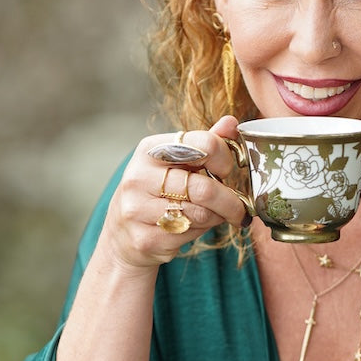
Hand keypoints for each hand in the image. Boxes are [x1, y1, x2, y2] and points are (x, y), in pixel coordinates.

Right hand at [103, 115, 248, 270]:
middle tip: (239, 208)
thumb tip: (232, 122)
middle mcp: (139, 177)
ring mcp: (138, 209)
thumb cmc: (156, 193)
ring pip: (201, 214)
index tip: (226, 171)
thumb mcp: (176, 163)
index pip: (204, 144)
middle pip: (205, 188)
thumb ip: (205, 143)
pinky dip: (201, 232)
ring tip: (216, 216)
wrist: (122, 234)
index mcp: (150, 149)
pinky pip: (189, 234)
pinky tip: (195, 227)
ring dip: (217, 217)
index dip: (225, 159)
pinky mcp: (144, 238)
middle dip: (230, 201)